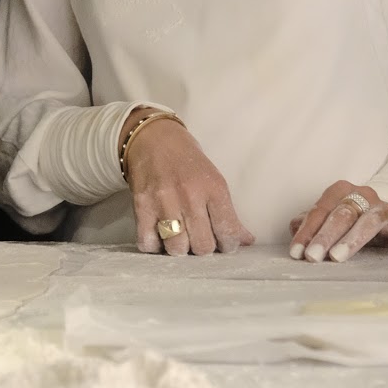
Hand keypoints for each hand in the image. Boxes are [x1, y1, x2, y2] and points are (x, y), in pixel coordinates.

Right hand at [123, 113, 254, 256]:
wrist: (153, 138)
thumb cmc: (187, 161)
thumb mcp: (214, 180)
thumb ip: (228, 213)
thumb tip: (246, 241)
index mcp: (213, 187)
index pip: (227, 231)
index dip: (228, 245)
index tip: (223, 243)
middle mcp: (190, 194)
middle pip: (203, 246)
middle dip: (203, 249)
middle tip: (199, 240)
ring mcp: (164, 200)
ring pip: (176, 248)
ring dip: (179, 249)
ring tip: (180, 239)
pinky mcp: (141, 205)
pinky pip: (148, 242)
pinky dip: (154, 245)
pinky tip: (159, 235)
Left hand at [288, 181, 387, 261]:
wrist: (382, 217)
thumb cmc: (348, 221)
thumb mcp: (328, 220)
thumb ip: (310, 223)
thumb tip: (293, 228)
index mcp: (340, 191)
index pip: (320, 211)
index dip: (307, 232)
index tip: (297, 252)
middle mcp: (362, 194)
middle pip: (341, 214)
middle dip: (325, 236)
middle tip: (312, 256)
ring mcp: (382, 207)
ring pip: (367, 221)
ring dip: (352, 239)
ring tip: (337, 256)